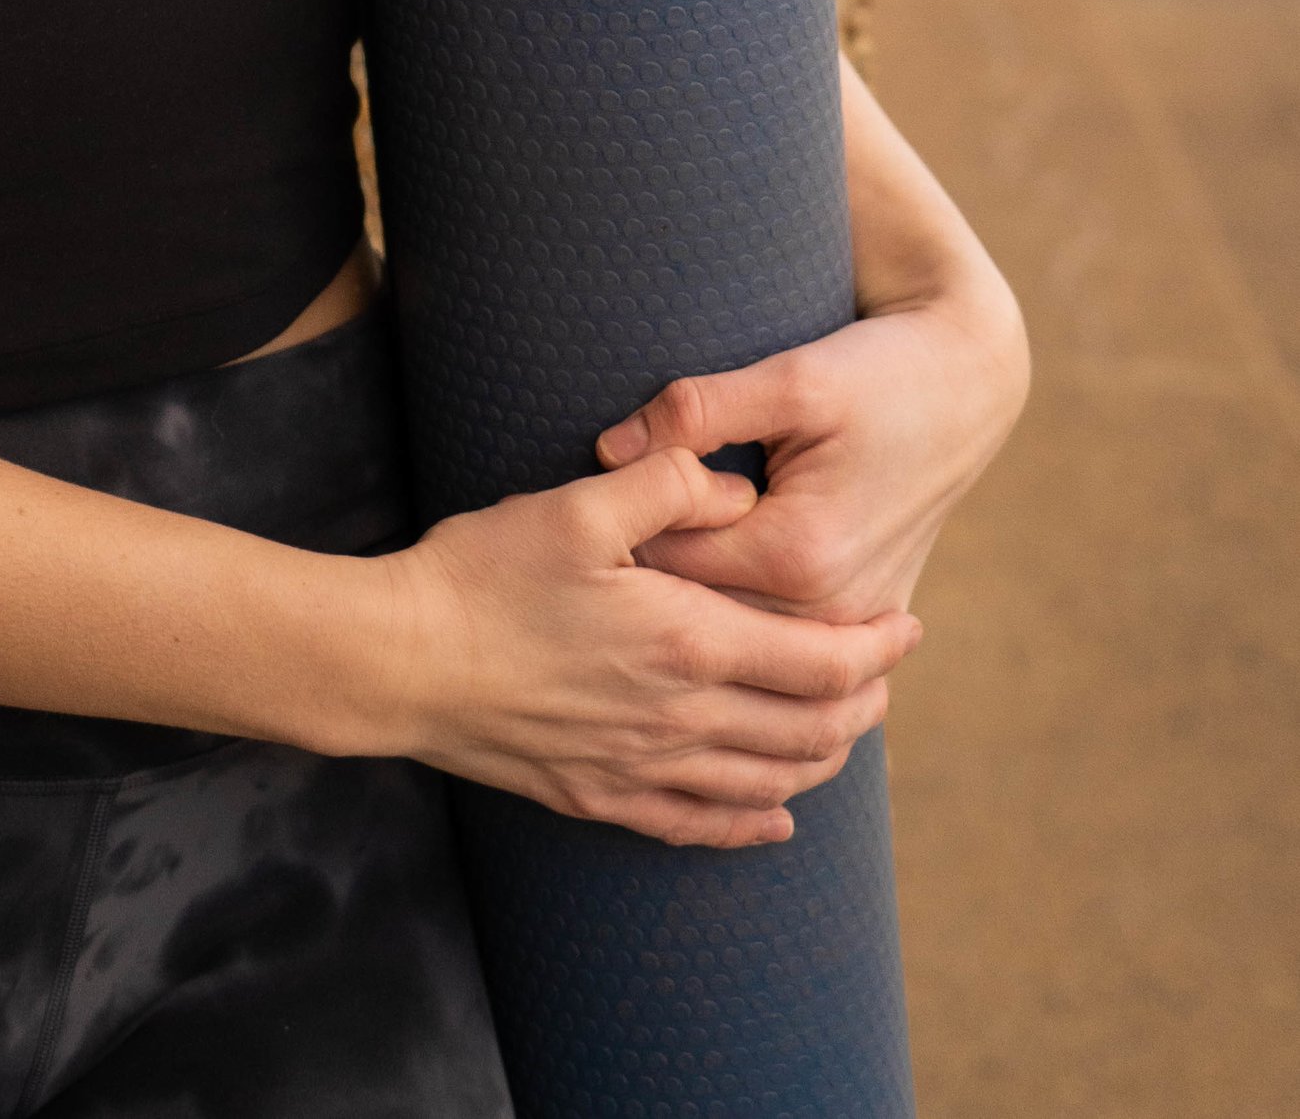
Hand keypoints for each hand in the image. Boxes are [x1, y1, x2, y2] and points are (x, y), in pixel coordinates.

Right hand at [368, 447, 921, 848]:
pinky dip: (754, 825)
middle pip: (809, 730)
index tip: (907, 626)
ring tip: (845, 731)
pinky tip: (774, 819)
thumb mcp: (578, 504)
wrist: (402, 660)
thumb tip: (737, 490)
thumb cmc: (485, 573)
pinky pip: (701, 826)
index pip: (820, 659)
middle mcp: (679, 718)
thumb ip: (669, 483)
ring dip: (822, 760)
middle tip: (886, 674)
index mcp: (686, 640)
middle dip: (863, 703)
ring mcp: (640, 767)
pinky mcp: (600, 796)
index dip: (876, 646)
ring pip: (767, 783)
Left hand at [595, 285, 1030, 622]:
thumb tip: (607, 449)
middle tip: (601, 528)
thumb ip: (695, 412)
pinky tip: (704, 571)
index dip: (621, 527)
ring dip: (688, 597)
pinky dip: (737, 612)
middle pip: (694, 610)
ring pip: (732, 633)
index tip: (592, 495)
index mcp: (799, 555)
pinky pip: (777, 637)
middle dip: (644, 574)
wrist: (966, 384)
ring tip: (651, 543)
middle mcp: (830, 610)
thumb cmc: (875, 372)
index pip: (665, 562)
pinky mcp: (864, 619)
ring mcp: (851, 625)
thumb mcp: (788, 377)